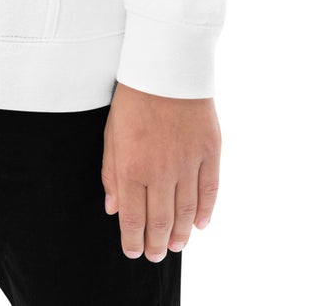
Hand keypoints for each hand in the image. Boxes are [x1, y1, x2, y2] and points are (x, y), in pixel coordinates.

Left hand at [101, 80, 220, 260]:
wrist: (166, 67)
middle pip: (161, 221)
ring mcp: (188, 163)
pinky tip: (201, 224)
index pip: (133, 218)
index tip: (133, 251)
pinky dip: (206, 211)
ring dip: (182, 234)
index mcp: (132, 167)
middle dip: (156, 243)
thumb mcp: (112, 134)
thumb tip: (113, 209)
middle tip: (155, 255)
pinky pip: (210, 190)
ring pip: (187, 212)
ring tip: (177, 246)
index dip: (133, 240)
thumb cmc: (134, 99)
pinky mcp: (210, 152)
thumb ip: (111, 174)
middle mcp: (161, 171)